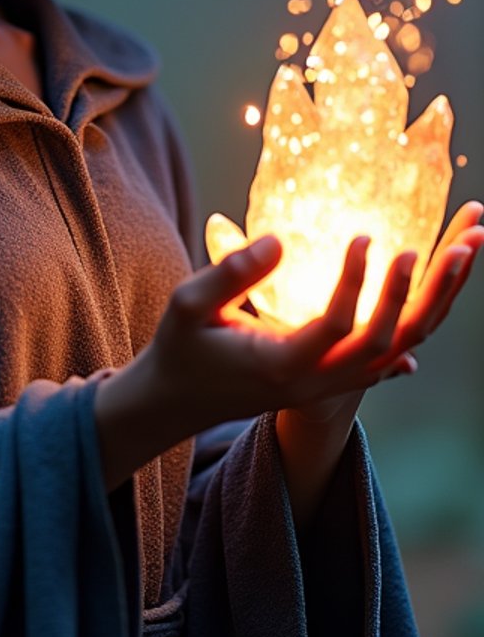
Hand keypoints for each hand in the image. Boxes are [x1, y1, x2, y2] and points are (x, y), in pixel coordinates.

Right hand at [94, 204, 481, 492]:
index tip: (365, 235)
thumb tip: (282, 239)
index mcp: (281, 367)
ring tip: (472, 243)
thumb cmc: (182, 347)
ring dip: (443, 295)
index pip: (334, 326)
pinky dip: (426, 315)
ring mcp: (333, 383)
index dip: (355, 282)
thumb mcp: (188, 305)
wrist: (180, 400)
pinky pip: (396, 347)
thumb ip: (231, 272)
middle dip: (431, 288)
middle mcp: (318, 381)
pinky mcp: (338, 375)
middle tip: (462, 238)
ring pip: (405, 344)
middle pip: (392, 340)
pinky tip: (447, 285)